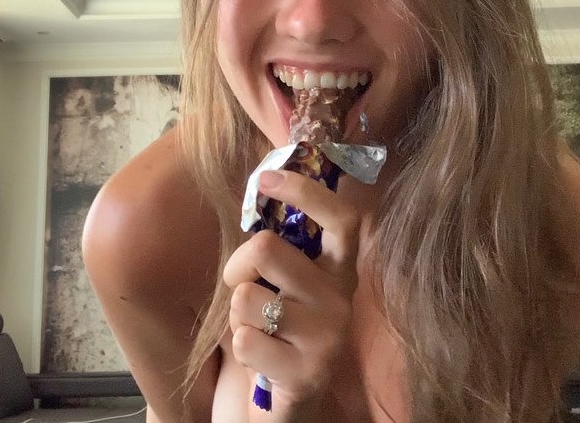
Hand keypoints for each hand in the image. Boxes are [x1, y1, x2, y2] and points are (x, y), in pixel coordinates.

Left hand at [224, 170, 360, 416]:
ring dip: (238, 316)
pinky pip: (245, 341)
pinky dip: (241, 348)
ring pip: (247, 297)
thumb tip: (263, 184)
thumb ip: (279, 245)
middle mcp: (341, 299)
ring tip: (258, 330)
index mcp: (339, 269)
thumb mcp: (281, 283)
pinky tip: (262, 359)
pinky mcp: (308, 374)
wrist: (285, 405)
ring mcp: (329, 337)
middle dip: (237, 267)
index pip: (341, 218)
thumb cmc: (277, 330)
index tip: (266, 179)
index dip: (306, 191)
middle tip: (244, 287)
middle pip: (267, 248)